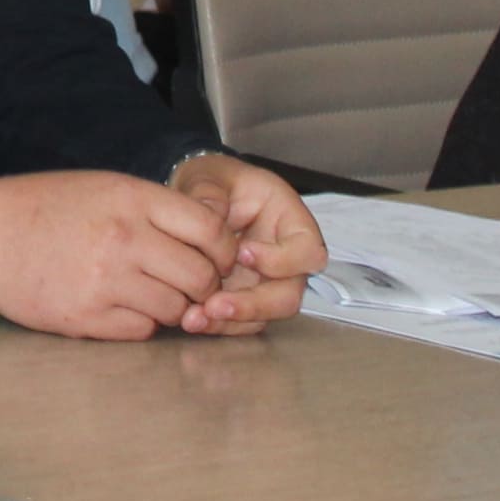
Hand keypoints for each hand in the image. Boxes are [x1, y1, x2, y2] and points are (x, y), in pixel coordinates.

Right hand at [0, 168, 234, 339]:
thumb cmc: (42, 207)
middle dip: (201, 285)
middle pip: (200, 276)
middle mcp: (124, 239)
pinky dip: (139, 323)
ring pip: (175, 309)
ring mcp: (106, 282)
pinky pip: (142, 331)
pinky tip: (117, 306)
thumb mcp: (102, 187)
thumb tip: (208, 240)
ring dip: (170, 307)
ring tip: (145, 293)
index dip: (223, 250)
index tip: (217, 258)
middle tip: (187, 284)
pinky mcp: (87, 318)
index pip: (210, 230)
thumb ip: (153, 209)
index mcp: (130, 199)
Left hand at [165, 151, 324, 331]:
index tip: (244, 252)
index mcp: (290, 222)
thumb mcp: (209, 175)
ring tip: (195, 319)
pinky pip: (241, 321)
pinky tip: (191, 319)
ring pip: (264, 315)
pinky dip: (218, 325)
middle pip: (288, 295)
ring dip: (232, 321)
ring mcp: (265, 283)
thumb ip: (209, 193)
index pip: (308, 251)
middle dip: (254, 305)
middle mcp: (285, 259)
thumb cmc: (213, 182)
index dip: (282, 259)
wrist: (194, 199)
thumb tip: (210, 216)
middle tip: (215, 305)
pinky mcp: (243, 298)